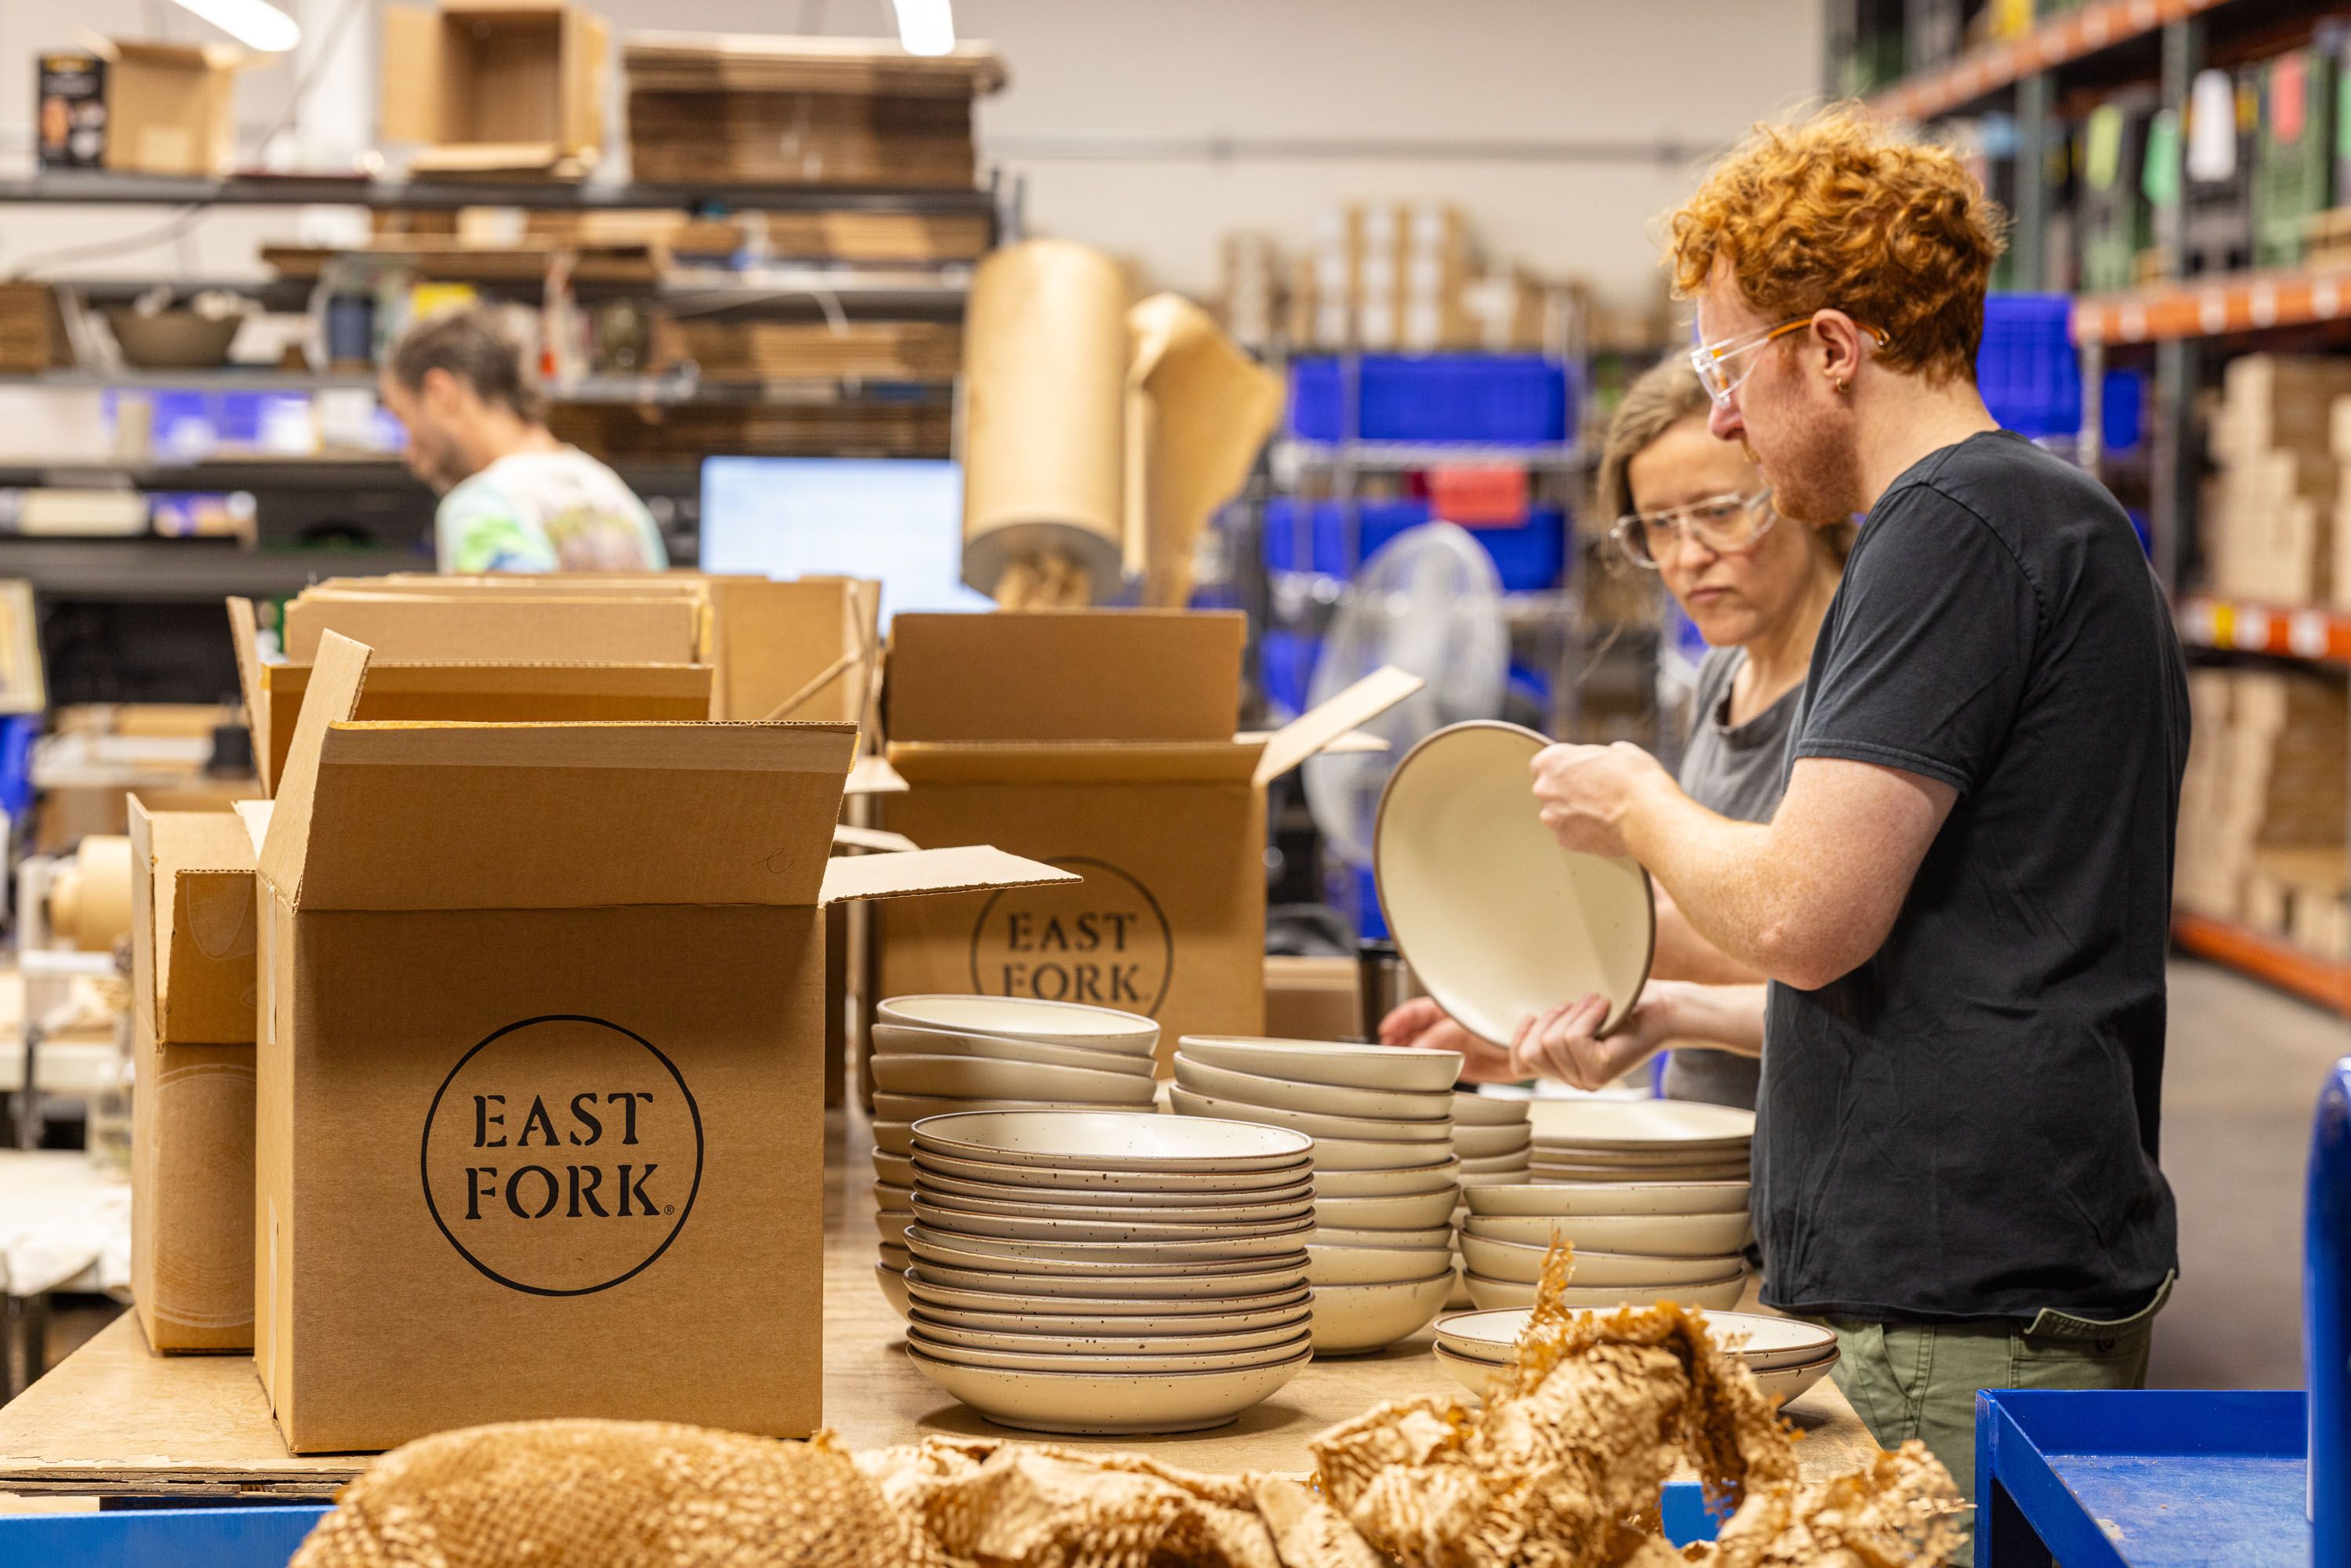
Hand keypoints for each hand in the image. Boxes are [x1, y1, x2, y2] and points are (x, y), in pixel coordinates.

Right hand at [1377, 996, 1519, 1083]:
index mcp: (1449, 1009)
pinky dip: (1424, 1069)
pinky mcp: (1461, 1065)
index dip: (1399, 1019)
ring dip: (1410, 1054)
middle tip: (1386, 1049)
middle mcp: (1449, 1026)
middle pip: (1416, 1030)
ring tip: (1397, 1061)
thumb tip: (1415, 1048)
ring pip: (1424, 1048)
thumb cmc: (1502, 1027)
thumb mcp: (1465, 1026)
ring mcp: (1453, 1046)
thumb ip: (1439, 1036)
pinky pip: (1436, 1066)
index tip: (1385, 1030)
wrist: (1526, 1050)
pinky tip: (1417, 1073)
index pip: (1416, 1011)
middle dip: (1400, 1037)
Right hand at [1507, 990, 1671, 1090]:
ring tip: (1595, 1002)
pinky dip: (1587, 1014)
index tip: (1531, 1014)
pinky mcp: (1601, 1072)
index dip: (1517, 1038)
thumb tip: (1521, 1015)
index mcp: (1565, 1068)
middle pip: (1531, 1052)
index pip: (1520, 1065)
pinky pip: (1573, 1038)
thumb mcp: (1577, 1013)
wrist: (1664, 1009)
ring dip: (1572, 1012)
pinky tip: (1604, 1006)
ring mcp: (1587, 1079)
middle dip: (1549, 1018)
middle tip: (1576, 1003)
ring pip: (1552, 1042)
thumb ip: (1551, 1021)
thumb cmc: (1625, 1006)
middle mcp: (1575, 1080)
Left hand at [1530, 741, 1671, 857]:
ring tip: (1604, 812)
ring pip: (1558, 814)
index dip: (1562, 769)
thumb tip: (1611, 755)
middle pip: (1549, 790)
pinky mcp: (1565, 841)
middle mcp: (1545, 789)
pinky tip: (1605, 827)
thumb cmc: (1636, 780)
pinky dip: (1584, 832)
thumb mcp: (1622, 752)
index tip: (1576, 773)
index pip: (1543, 764)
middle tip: (1596, 793)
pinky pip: (1571, 834)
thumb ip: (1604, 753)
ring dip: (1574, 814)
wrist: (1647, 816)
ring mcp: (1553, 817)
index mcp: (1553, 760)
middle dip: (1567, 792)